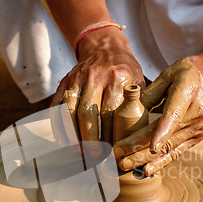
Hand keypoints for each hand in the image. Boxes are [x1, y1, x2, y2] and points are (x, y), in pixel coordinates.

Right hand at [50, 28, 144, 154]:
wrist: (104, 46)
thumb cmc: (124, 69)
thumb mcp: (138, 80)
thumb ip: (140, 103)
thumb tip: (144, 134)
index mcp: (118, 78)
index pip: (113, 113)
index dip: (111, 136)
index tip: (114, 152)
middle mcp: (96, 77)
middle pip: (89, 114)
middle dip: (91, 140)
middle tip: (97, 155)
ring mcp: (78, 79)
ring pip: (71, 112)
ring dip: (74, 135)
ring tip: (81, 152)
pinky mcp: (66, 82)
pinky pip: (58, 106)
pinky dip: (59, 126)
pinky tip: (64, 140)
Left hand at [113, 55, 202, 175]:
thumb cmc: (193, 72)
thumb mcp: (171, 72)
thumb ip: (151, 92)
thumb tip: (130, 109)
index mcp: (187, 94)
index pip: (173, 116)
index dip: (162, 132)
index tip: (150, 147)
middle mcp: (196, 116)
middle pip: (165, 137)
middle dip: (139, 149)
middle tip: (118, 157)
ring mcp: (198, 129)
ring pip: (168, 148)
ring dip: (145, 159)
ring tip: (126, 166)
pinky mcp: (198, 137)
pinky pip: (176, 152)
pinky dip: (161, 161)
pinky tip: (146, 170)